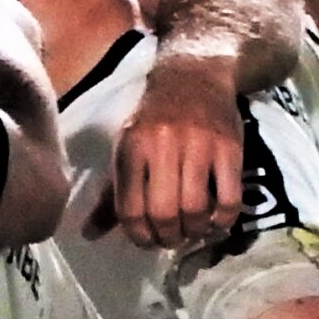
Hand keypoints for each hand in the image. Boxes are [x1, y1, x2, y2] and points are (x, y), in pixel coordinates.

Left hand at [113, 57, 243, 247]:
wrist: (192, 77)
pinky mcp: (229, 149)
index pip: (129, 209)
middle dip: (168, 237)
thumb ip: (109, 194)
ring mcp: (198, 147)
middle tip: (171, 239)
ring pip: (196, 208)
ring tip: (192, 231)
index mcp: (130, 149)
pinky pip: (230, 198)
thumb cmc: (152, 122)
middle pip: (164, 212)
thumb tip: (88, 235)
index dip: (139, 235)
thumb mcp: (124, 150)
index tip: (147, 241)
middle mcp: (161, 147)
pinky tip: (216, 220)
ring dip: (195, 231)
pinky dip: (223, 219)